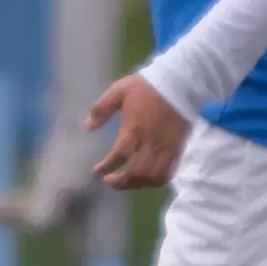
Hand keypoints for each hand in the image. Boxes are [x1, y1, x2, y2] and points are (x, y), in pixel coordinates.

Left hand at [80, 71, 192, 188]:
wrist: (179, 82)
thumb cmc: (146, 86)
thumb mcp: (118, 91)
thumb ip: (101, 109)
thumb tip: (87, 127)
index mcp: (134, 130)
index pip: (118, 156)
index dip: (106, 167)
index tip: (97, 171)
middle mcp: (150, 143)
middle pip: (137, 173)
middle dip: (121, 182)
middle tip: (109, 181)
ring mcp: (166, 148)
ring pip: (154, 176)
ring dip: (139, 183)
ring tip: (128, 182)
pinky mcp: (177, 148)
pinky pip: (168, 171)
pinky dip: (156, 179)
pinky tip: (148, 177)